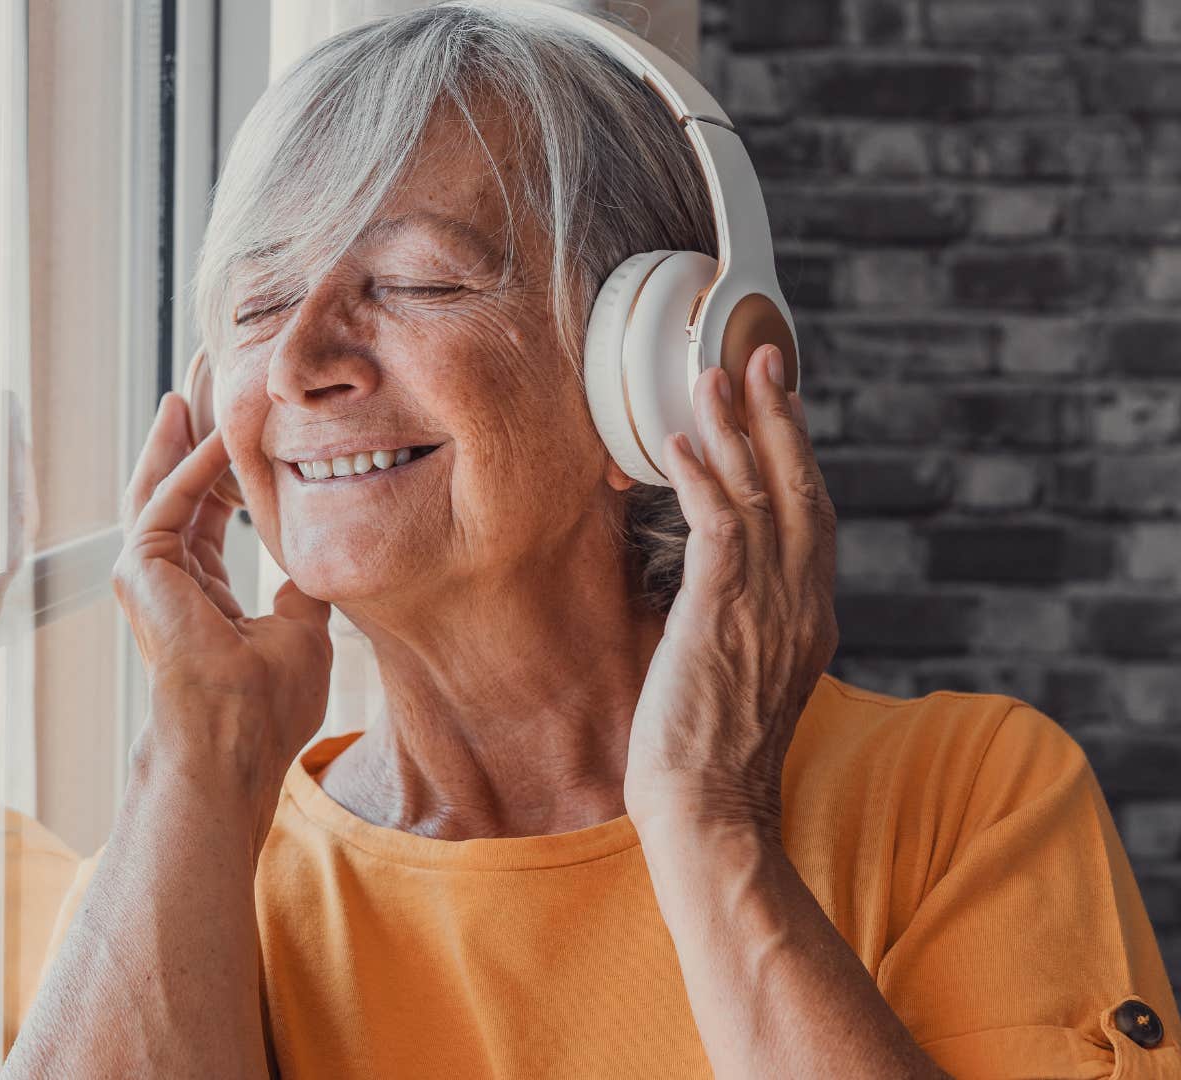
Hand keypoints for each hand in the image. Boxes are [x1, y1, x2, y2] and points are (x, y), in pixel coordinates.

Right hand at [113, 391, 333, 803]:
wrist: (235, 743)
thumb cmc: (268, 704)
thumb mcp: (302, 629)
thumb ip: (301, 585)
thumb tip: (323, 556)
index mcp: (196, 587)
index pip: (207, 506)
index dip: (226, 458)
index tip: (245, 411)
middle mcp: (162, 574)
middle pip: (176, 479)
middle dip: (194, 423)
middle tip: (211, 364)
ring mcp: (144, 572)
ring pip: (163, 479)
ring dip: (183, 426)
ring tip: (200, 373)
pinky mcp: (140, 569)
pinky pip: (169, 499)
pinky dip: (194, 462)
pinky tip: (223, 428)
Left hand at [622, 344, 839, 841]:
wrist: (711, 812)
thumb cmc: (711, 758)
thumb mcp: (742, 679)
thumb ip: (743, 629)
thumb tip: (720, 600)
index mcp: (811, 619)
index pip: (812, 518)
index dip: (797, 455)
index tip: (779, 403)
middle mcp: (801, 604)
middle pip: (801, 488)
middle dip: (779, 416)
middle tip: (759, 355)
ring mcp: (767, 607)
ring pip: (763, 494)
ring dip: (735, 428)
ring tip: (711, 374)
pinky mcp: (722, 614)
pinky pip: (720, 526)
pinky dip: (703, 477)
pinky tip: (678, 441)